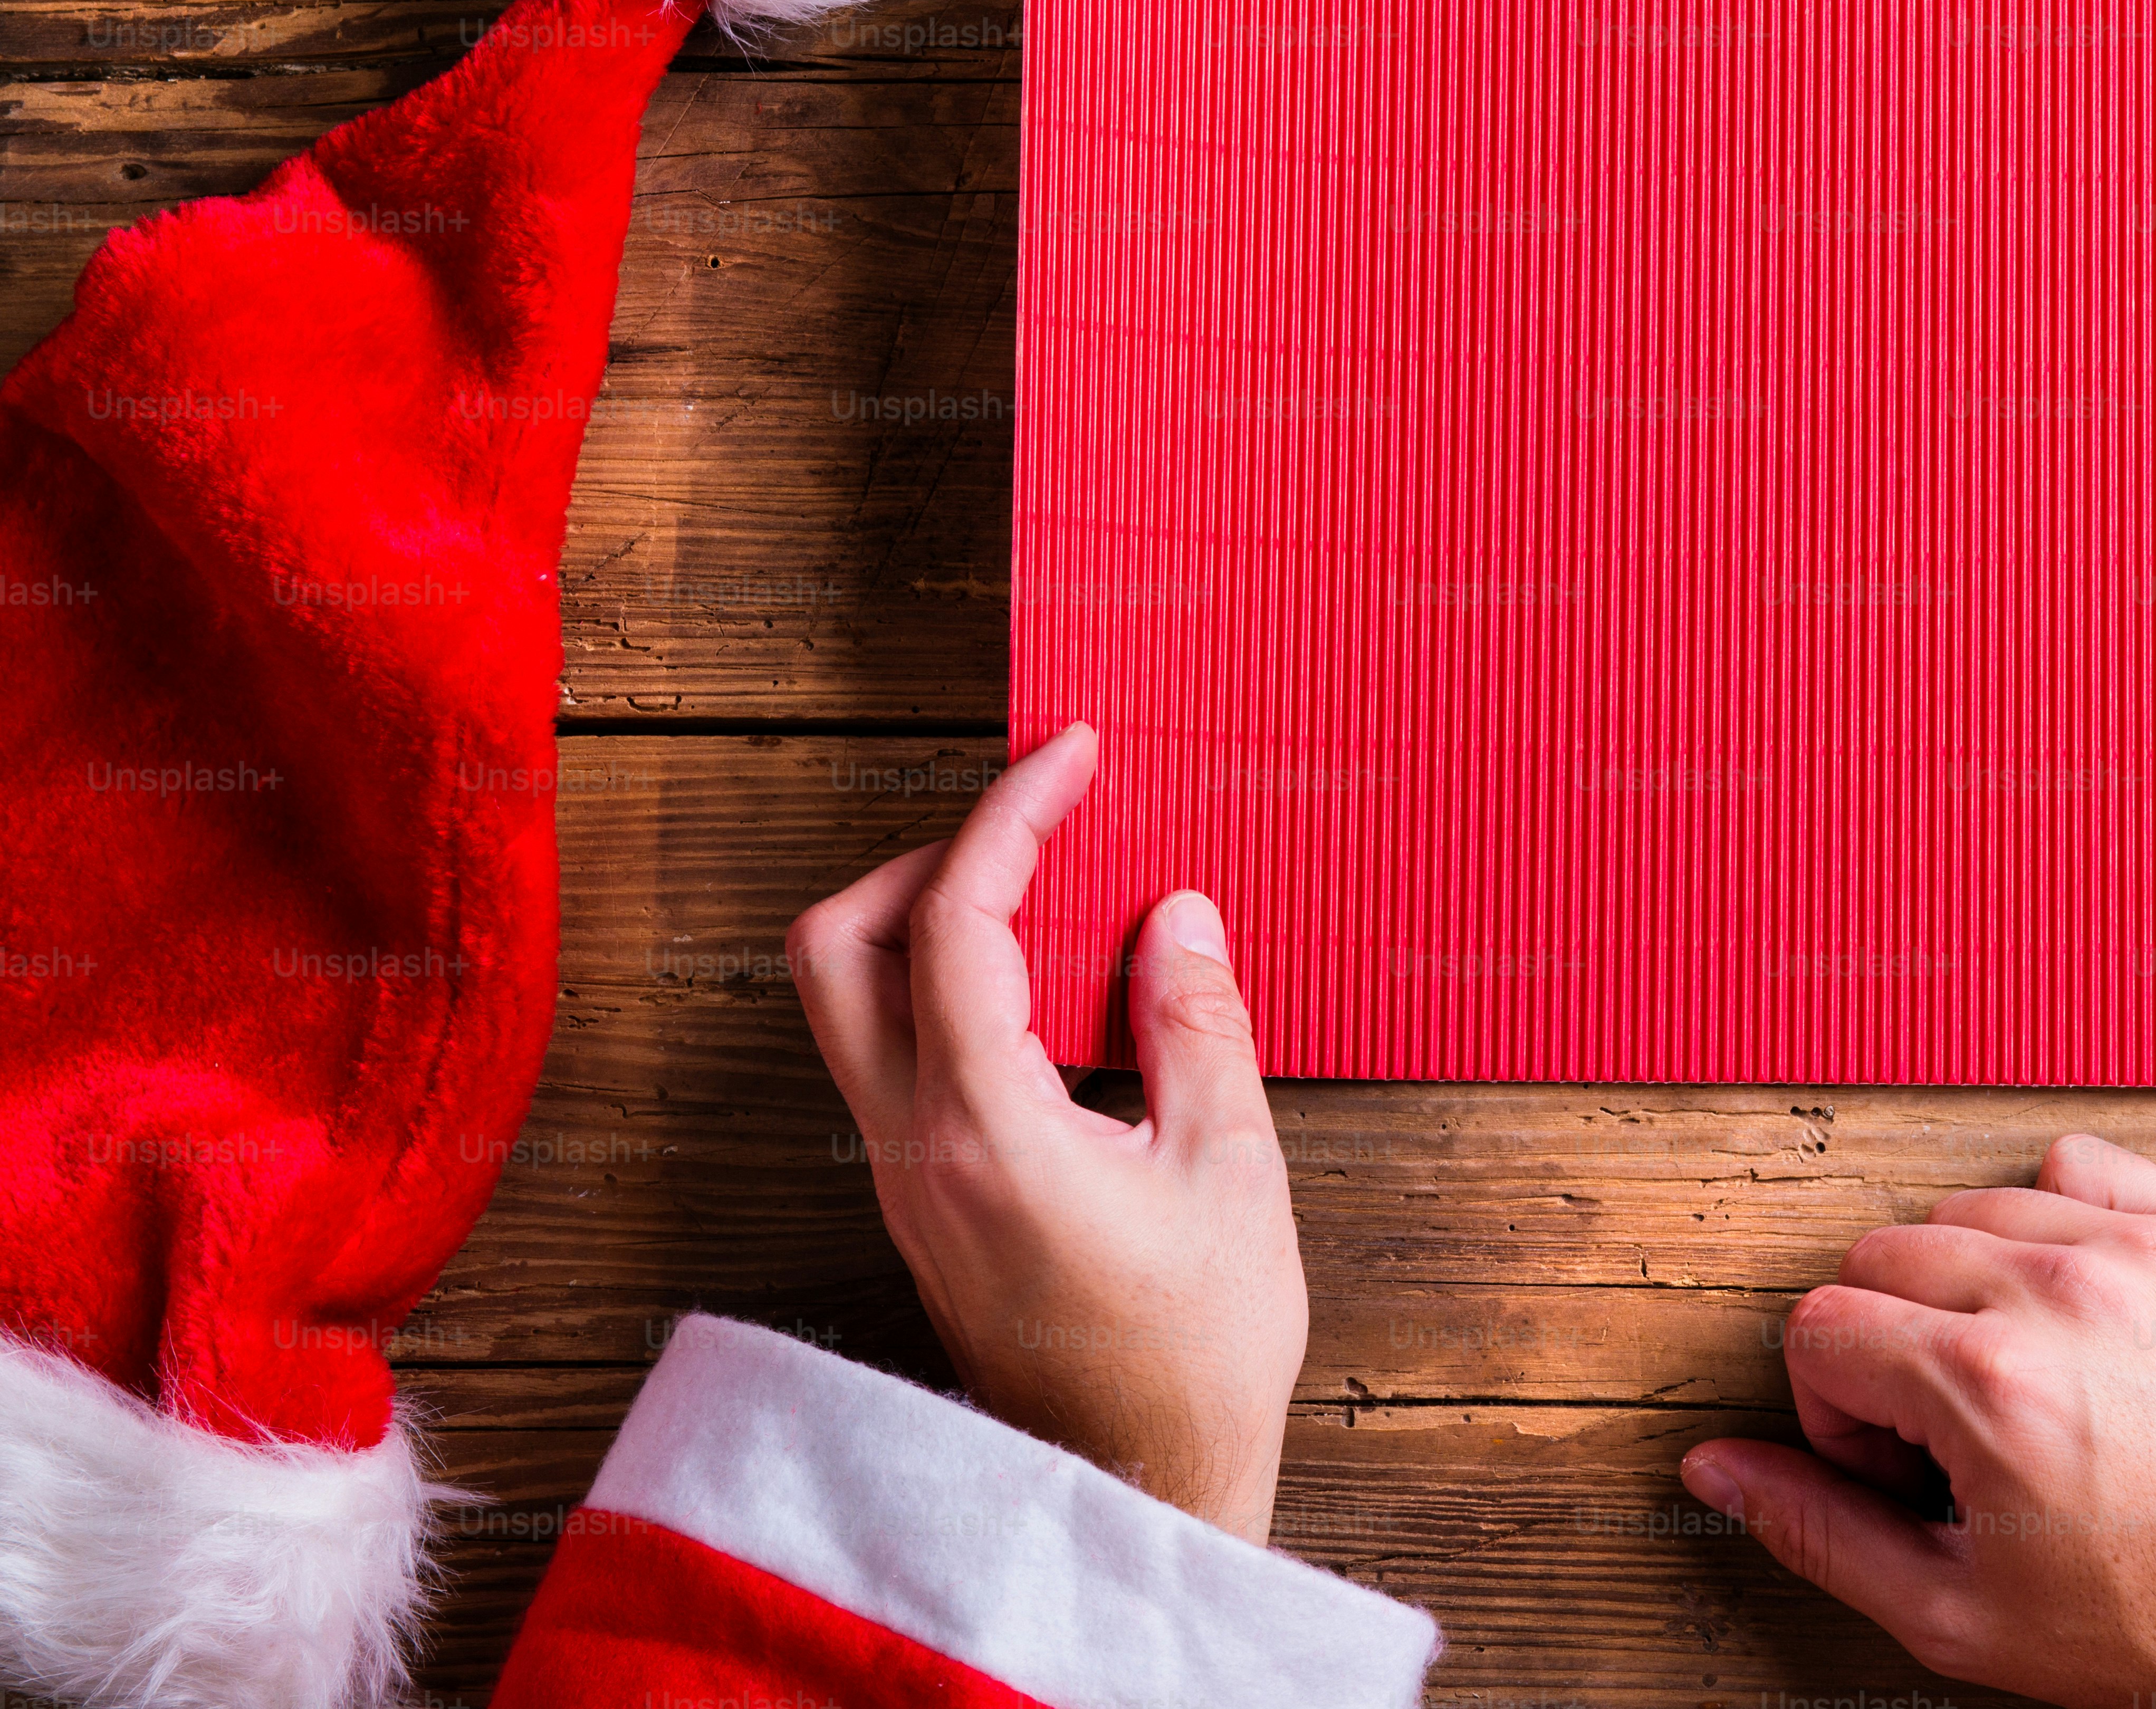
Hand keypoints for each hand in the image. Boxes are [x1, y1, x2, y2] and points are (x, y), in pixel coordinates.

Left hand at [788, 723, 1306, 1544]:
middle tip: (1033, 828)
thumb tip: (1175, 915)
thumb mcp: (1231, 1172)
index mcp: (986, 1132)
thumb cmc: (1192, 1354)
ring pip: (849, 1004)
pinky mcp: (922, 1203)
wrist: (1141, 1485)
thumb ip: (1197, 1026)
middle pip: (835, 950)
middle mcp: (912, 1150)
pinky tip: (1045, 988)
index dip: (1008, 816)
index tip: (1070, 758)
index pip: (951, 923)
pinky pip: (894, 1057)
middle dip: (924, 856)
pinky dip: (946, 989)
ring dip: (928, 922)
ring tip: (1046, 896)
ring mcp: (904, 1181)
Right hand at [1682, 1134, 2155, 1708]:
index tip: (1897, 1462)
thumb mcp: (1959, 1613)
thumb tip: (1719, 1471)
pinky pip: (2080, 1163)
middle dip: (1889, 1345)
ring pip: (1971, 1204)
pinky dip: (2055, 1216)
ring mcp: (2136, 1251)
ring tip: (2019, 1373)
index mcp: (1987, 1383)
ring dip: (1966, 1282)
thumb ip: (1820, 1532)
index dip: (1835, 1408)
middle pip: (1883, 1255)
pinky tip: (2074, 1301)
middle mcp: (2057, 1293)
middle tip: (1953, 1431)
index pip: (1819, 1323)